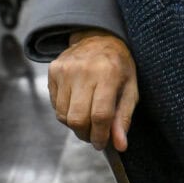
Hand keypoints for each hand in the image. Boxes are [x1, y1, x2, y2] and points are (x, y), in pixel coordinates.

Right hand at [47, 30, 138, 150]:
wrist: (98, 37)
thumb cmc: (118, 65)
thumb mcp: (130, 88)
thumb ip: (124, 117)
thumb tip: (120, 145)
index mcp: (108, 73)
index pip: (100, 115)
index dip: (100, 135)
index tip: (101, 143)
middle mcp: (84, 71)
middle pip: (78, 118)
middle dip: (86, 134)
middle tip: (93, 134)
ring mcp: (65, 70)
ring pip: (63, 115)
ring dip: (75, 124)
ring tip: (87, 118)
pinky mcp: (53, 71)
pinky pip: (55, 105)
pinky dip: (66, 112)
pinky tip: (77, 103)